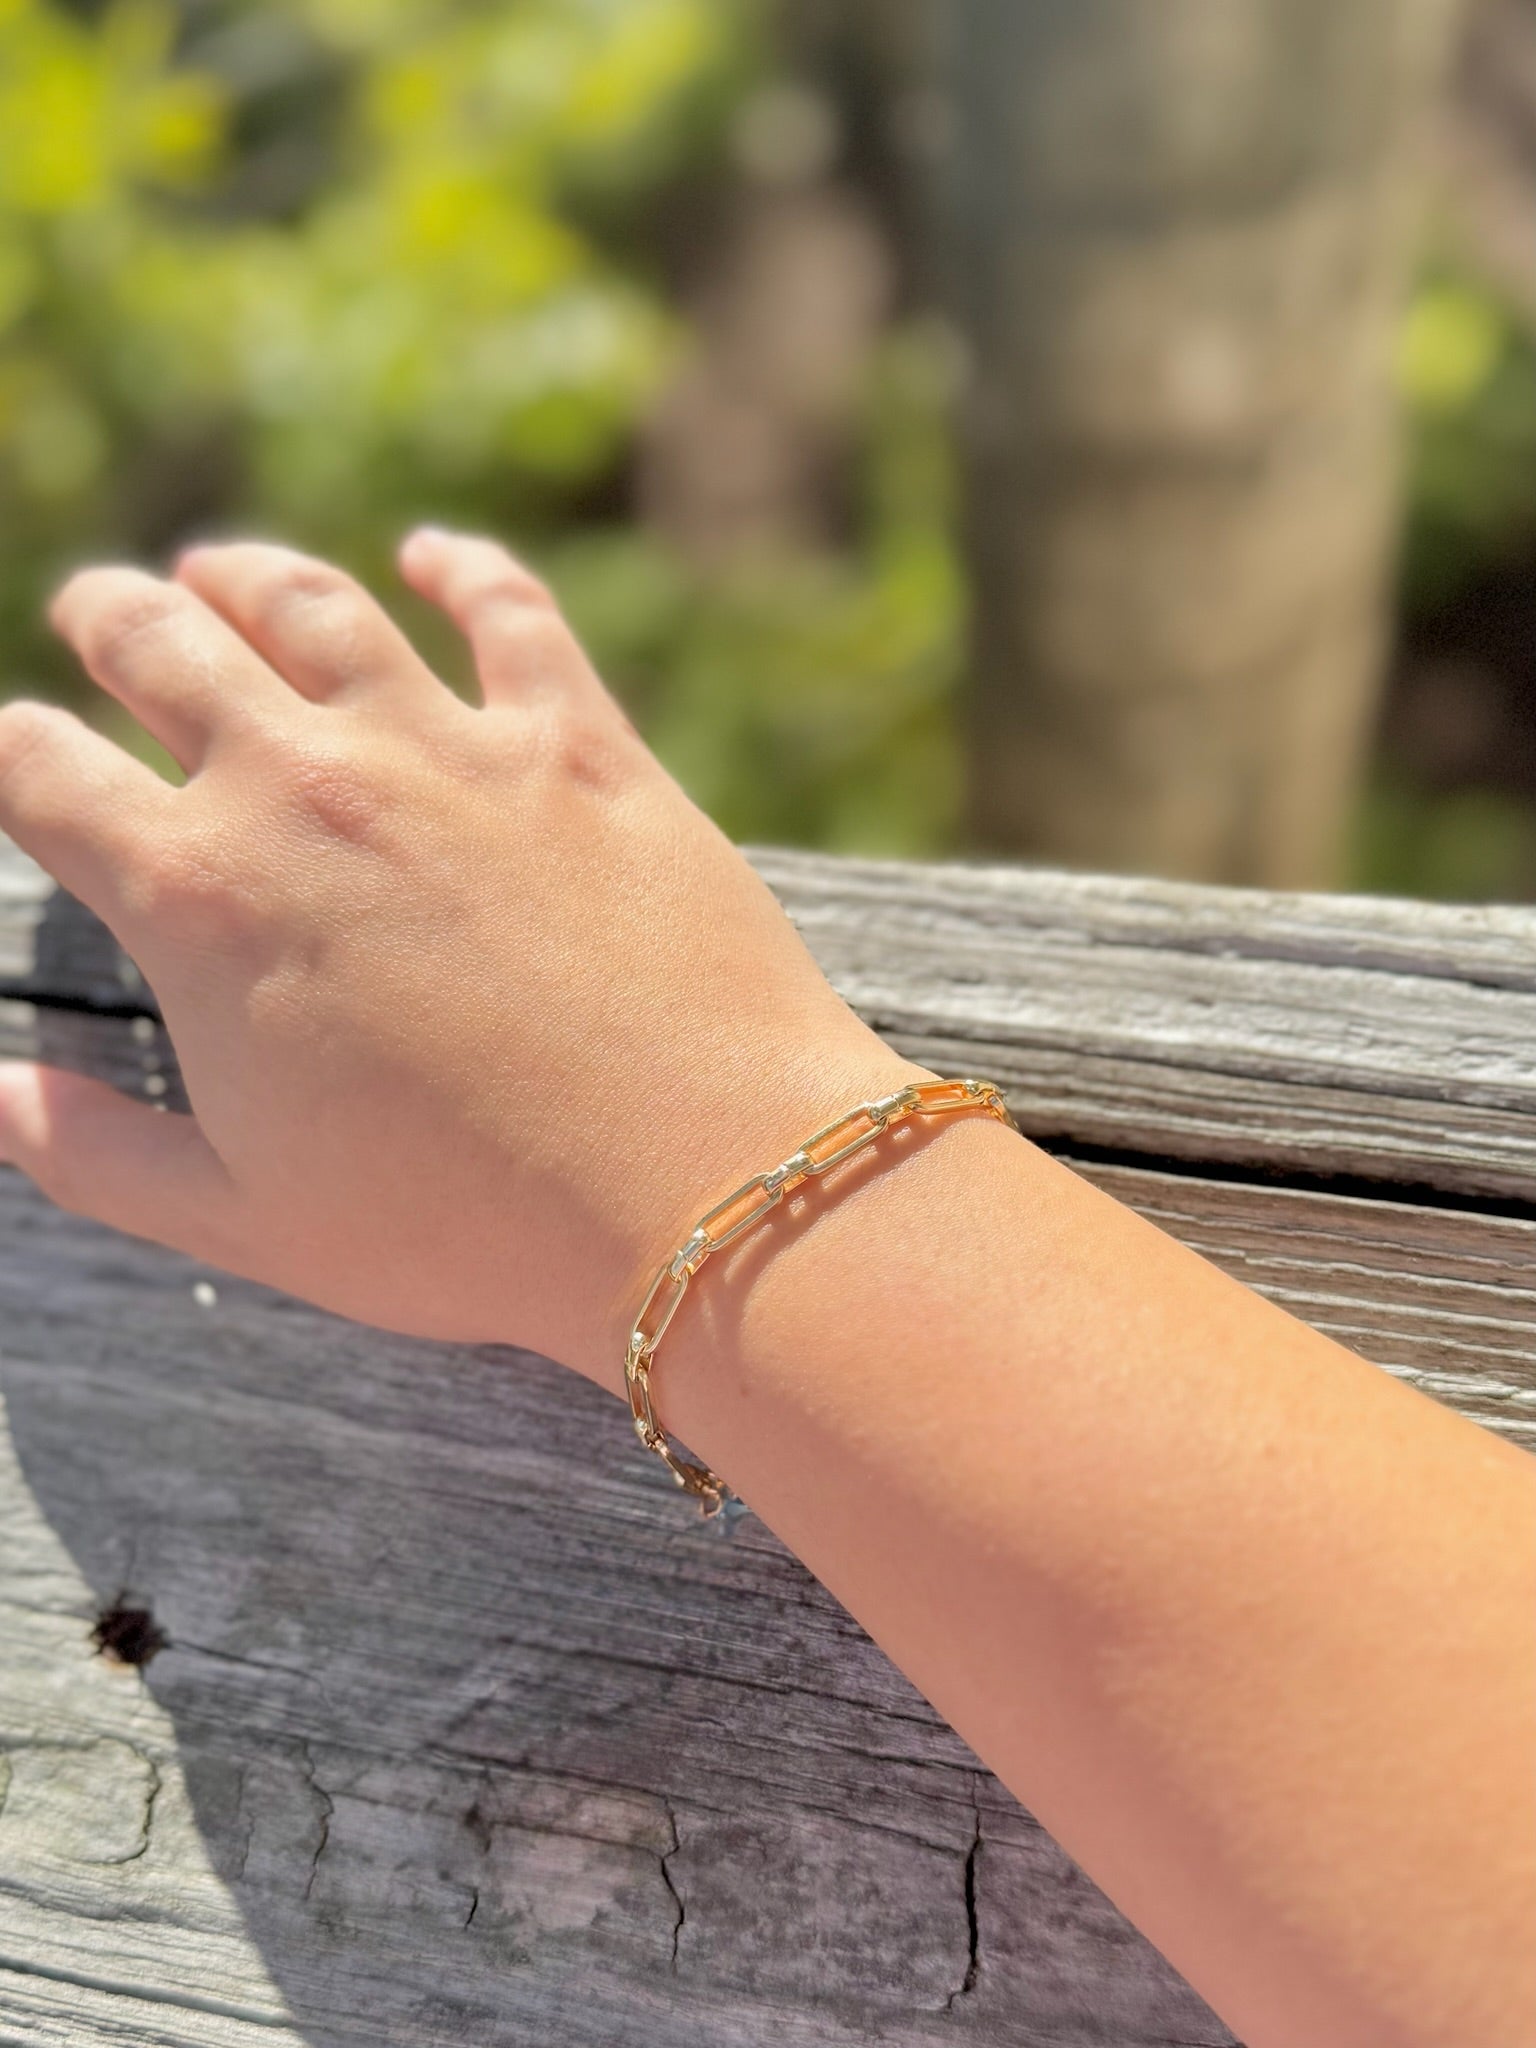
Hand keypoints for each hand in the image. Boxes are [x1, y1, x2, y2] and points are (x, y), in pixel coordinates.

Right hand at [0, 531, 917, 1388]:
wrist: (694, 1183)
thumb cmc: (465, 1223)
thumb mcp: (247, 1221)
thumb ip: (93, 1153)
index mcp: (199, 898)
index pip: (45, 772)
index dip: (14, 755)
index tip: (21, 757)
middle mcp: (306, 786)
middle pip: (164, 647)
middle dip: (110, 619)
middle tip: (99, 613)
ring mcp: (450, 748)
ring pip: (314, 605)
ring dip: (247, 575)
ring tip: (216, 571)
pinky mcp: (581, 743)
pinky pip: (508, 612)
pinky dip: (463, 568)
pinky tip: (434, 554)